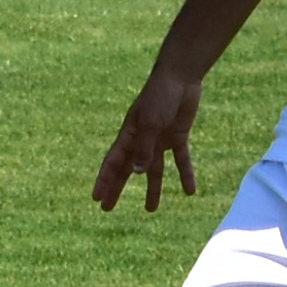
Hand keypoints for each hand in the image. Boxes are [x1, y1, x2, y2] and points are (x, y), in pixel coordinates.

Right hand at [94, 68, 201, 210]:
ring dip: (153, 189)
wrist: (181, 76)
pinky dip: (185, 174)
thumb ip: (144, 148)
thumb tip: (136, 173)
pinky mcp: (177, 136)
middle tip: (108, 208)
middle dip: (118, 188)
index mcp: (129, 134)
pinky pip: (181, 160)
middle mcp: (142, 139)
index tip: (96, 198)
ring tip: (150, 209)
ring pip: (154, 170)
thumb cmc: (160, 95)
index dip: (104, 181)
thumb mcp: (150, 123)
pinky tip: (191, 191)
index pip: (113, 162)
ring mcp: (159, 139)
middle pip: (128, 169)